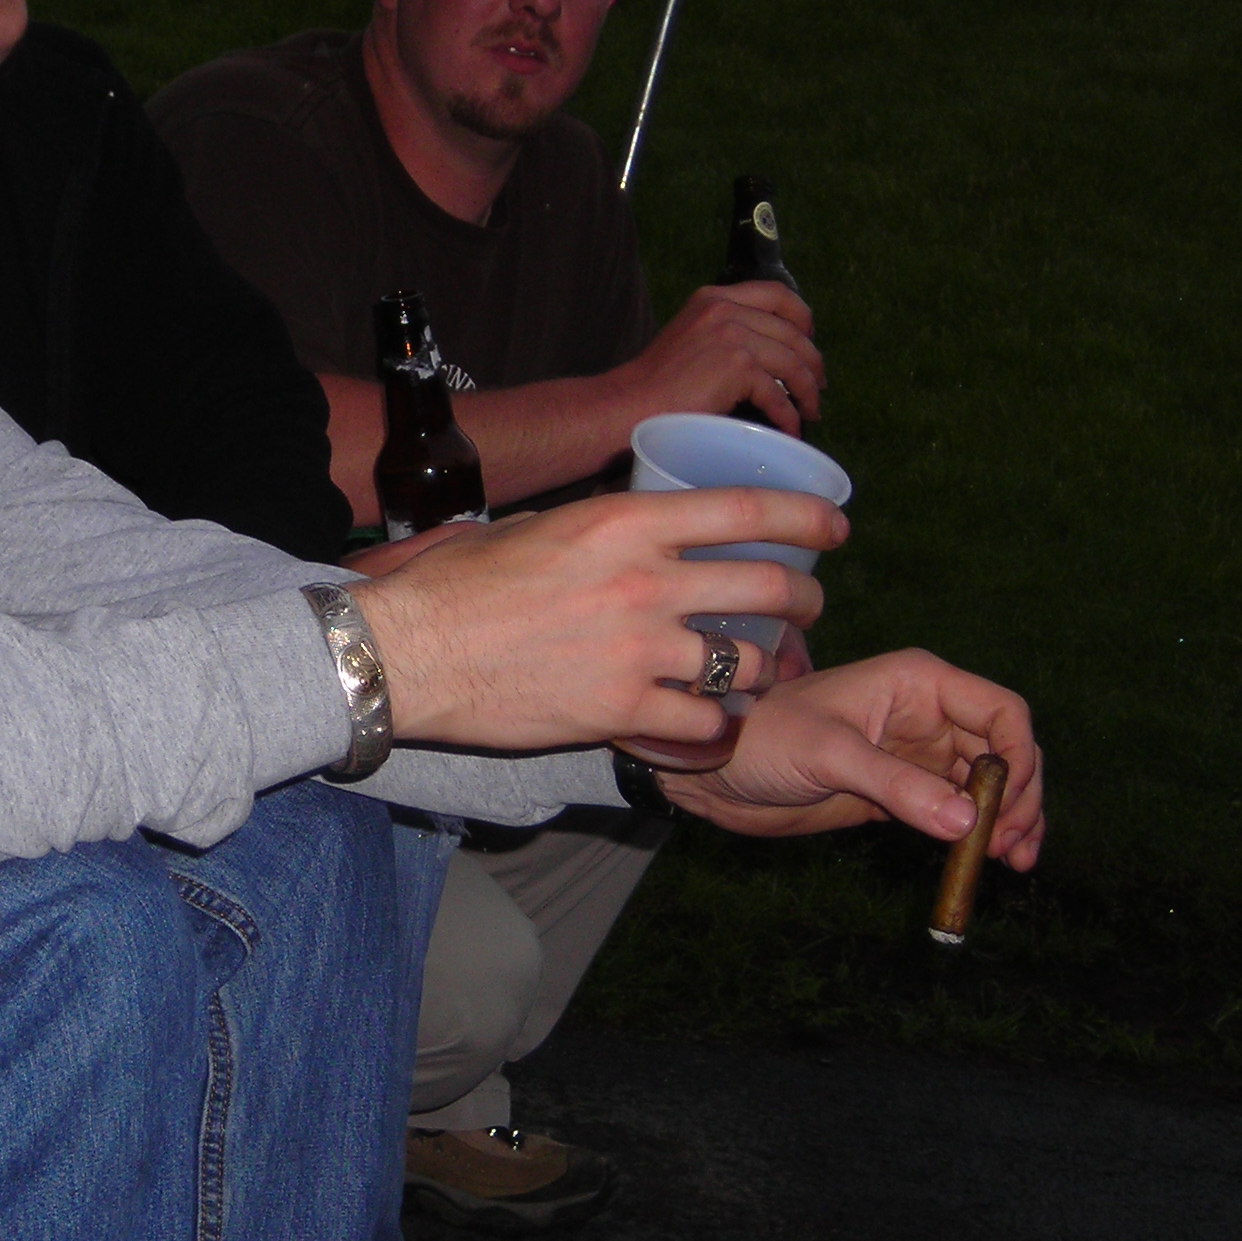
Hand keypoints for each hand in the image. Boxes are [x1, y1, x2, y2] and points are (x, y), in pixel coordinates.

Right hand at [349, 488, 838, 749]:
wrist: (407, 653)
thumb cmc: (455, 587)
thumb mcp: (532, 530)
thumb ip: (597, 531)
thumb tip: (633, 532)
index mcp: (623, 522)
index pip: (746, 511)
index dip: (807, 516)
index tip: (834, 527)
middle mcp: (644, 581)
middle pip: (767, 588)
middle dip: (804, 601)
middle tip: (806, 610)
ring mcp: (638, 650)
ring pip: (744, 664)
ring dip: (760, 672)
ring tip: (753, 675)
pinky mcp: (621, 711)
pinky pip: (704, 725)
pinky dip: (715, 729)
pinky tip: (708, 727)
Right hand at [610, 282, 822, 435]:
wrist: (629, 404)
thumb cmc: (655, 384)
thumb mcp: (692, 338)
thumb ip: (724, 333)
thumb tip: (770, 357)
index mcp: (714, 297)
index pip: (776, 294)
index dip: (802, 318)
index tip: (808, 342)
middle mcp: (725, 308)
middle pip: (793, 330)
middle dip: (812, 362)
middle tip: (817, 386)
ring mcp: (732, 335)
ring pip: (793, 362)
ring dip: (807, 391)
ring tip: (810, 411)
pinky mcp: (737, 366)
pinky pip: (779, 393)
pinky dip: (789, 415)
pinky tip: (789, 429)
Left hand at [624, 651, 1042, 863]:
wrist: (715, 770)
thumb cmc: (763, 738)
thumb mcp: (830, 755)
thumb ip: (898, 785)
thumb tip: (969, 821)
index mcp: (918, 682)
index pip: (999, 710)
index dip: (1020, 755)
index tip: (1012, 806)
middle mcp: (927, 713)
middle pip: (1004, 752)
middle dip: (1019, 797)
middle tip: (1011, 847)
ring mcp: (918, 755)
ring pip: (988, 785)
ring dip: (1009, 821)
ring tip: (1014, 861)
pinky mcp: (903, 791)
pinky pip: (958, 811)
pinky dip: (981, 834)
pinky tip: (991, 860)